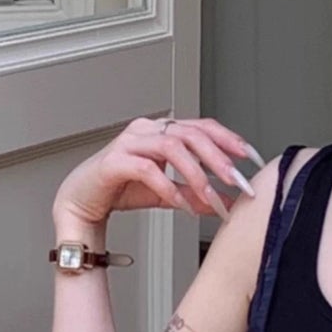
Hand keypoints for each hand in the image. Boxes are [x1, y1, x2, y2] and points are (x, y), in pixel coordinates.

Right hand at [52, 115, 264, 232]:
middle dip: (218, 158)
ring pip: (172, 147)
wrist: (82, 202)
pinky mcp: (115, 161)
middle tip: (236, 181)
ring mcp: (129, 142)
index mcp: (162, 131)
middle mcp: (147, 130)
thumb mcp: (169, 194)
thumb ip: (197, 194)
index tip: (250, 158)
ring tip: (210, 196)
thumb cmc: (121, 189)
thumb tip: (228, 201)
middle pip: (191, 134)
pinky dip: (167, 186)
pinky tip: (180, 203)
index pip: (202, 127)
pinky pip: (147, 169)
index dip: (228, 139)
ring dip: (196, 174)